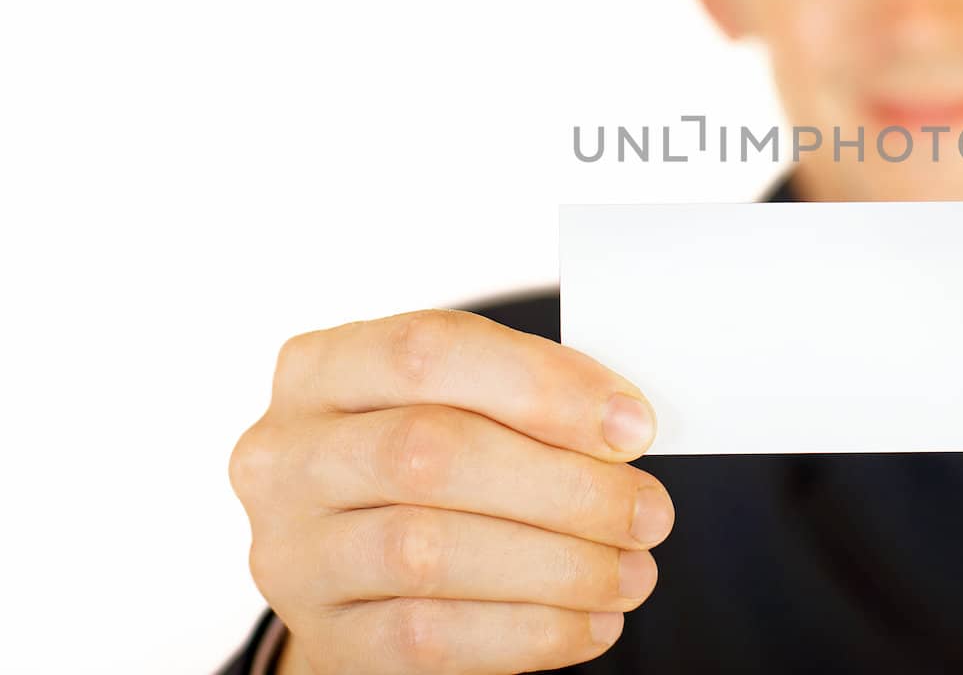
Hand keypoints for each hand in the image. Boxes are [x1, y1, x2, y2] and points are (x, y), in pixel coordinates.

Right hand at [229, 309, 673, 673]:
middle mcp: (285, 454)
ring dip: (555, 566)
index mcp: (322, 367)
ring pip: (428, 552)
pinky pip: (428, 639)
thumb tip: (621, 424)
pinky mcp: (322, 636)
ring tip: (631, 572)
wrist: (355, 568)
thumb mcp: (459, 405)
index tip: (633, 425)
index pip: (428, 350)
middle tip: (648, 511)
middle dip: (562, 485)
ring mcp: (292, 551)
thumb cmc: (430, 461)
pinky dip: (527, 632)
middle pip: (429, 453)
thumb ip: (522, 398)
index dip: (542, 385)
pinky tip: (590, 623)